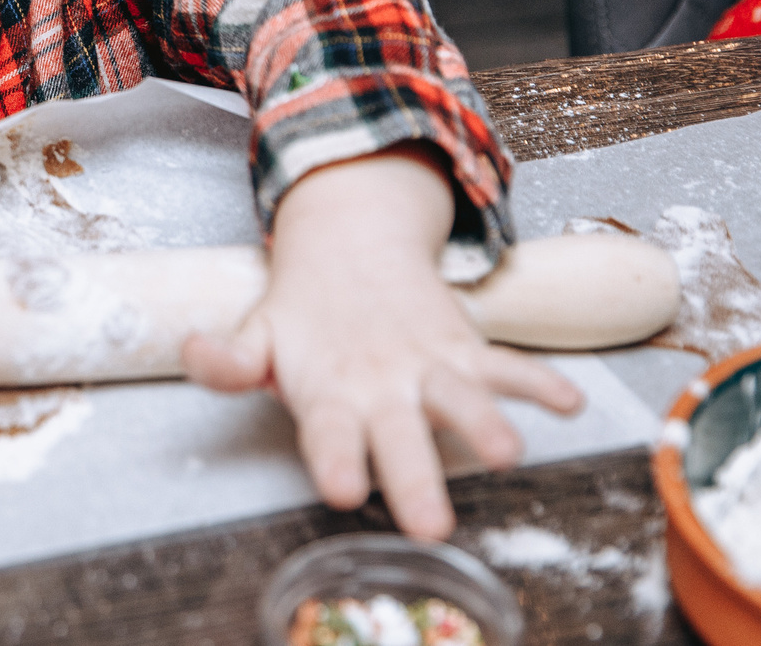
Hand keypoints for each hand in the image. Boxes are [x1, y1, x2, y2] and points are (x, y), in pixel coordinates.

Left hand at [181, 150, 582, 538]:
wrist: (350, 238)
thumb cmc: (304, 312)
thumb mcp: (258, 334)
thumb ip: (228, 359)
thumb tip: (191, 351)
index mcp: (328, 389)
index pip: (326, 431)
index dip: (333, 459)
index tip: (342, 491)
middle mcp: (382, 380)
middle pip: (399, 434)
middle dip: (416, 476)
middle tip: (431, 523)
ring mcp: (428, 362)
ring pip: (462, 394)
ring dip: (486, 421)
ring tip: (506, 452)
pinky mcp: (465, 348)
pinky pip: (507, 363)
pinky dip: (540, 381)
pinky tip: (569, 401)